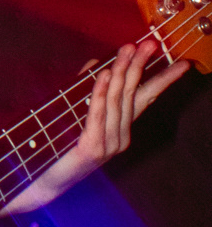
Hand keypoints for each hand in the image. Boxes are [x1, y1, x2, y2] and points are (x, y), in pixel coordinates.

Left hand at [3, 39, 188, 214]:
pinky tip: (105, 73)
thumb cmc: (59, 148)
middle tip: (150, 43)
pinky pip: (98, 114)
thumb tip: (98, 63)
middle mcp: (120, 136)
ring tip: (128, 49)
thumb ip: (87, 90)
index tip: (183, 64)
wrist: (43, 182)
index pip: (146, 98)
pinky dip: (101, 93)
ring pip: (118, 101)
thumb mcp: (76, 114)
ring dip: (122, 71)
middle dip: (142, 66)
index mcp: (120, 128)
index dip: (164, 80)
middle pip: (133, 94)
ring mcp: (109, 144)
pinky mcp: (92, 148)